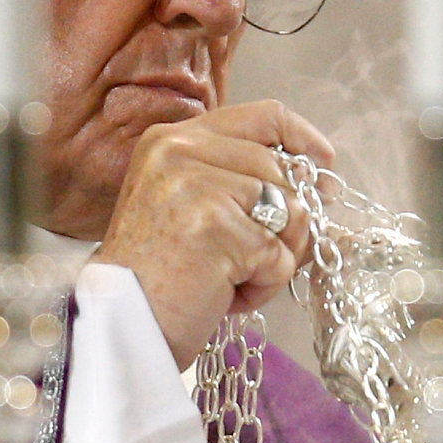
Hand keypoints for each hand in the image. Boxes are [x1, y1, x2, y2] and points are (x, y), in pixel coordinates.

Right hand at [93, 101, 333, 367]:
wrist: (119, 326)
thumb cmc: (158, 275)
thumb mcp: (188, 204)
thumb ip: (238, 178)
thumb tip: (316, 182)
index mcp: (172, 140)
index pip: (262, 116)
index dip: (302, 138)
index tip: (323, 164)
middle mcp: (180, 152)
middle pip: (283, 172)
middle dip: (286, 223)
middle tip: (250, 259)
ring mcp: (197, 186)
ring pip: (290, 212)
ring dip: (274, 257)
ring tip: (229, 277)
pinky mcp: (217, 228)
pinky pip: (279, 256)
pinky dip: (263, 286)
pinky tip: (225, 294)